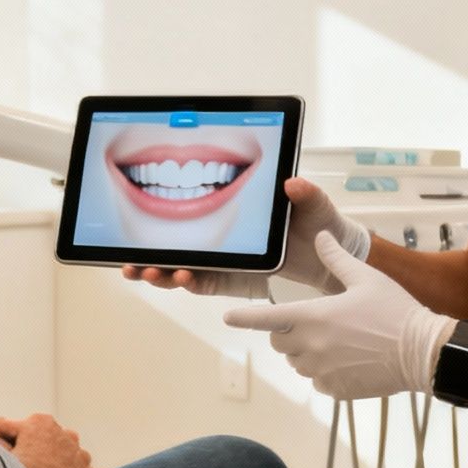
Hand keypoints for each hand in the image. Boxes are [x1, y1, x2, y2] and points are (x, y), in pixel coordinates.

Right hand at [0, 413, 94, 467]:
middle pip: (58, 437)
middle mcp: (64, 433)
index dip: (31, 440)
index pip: (37, 427)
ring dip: (68, 460)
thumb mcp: (2, 440)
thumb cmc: (15, 464)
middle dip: (51, 447)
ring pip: (75, 453)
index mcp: (42, 422)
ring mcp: (77, 452)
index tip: (27, 450)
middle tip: (40, 463)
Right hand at [121, 177, 370, 297]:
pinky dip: (192, 284)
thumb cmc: (319, 223)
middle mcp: (223, 238)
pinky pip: (208, 284)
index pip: (191, 217)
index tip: (142, 228)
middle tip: (132, 263)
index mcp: (232, 214)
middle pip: (177, 248)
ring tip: (149, 273)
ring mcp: (229, 260)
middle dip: (149, 258)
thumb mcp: (313, 203)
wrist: (335, 255)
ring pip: (185, 269)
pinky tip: (183, 279)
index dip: (163, 224)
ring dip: (163, 273)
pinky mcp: (240, 279)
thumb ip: (305, 194)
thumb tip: (293, 183)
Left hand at [223, 231, 457, 399]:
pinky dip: (324, 369)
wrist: (422, 352)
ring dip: (306, 350)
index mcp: (313, 316)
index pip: (266, 318)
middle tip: (316, 320)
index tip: (227, 317)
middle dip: (288, 330)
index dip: (244, 317)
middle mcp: (311, 346)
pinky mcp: (334, 388)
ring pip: (296, 361)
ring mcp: (321, 370)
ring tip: (339, 339)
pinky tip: (349, 358)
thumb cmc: (394, 310)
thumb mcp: (365, 277)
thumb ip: (336, 258)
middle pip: (280, 340)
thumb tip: (319, 236)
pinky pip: (316, 379)